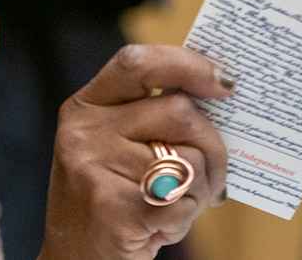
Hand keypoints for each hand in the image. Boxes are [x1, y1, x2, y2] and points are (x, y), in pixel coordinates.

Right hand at [38, 44, 232, 259]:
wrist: (76, 259)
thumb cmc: (112, 197)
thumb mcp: (115, 145)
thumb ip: (152, 117)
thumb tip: (220, 95)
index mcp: (86, 106)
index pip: (137, 63)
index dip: (186, 65)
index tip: (225, 82)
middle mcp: (84, 131)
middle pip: (179, 111)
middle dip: (213, 145)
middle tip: (213, 173)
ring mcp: (94, 168)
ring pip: (189, 159)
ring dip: (201, 189)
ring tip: (177, 204)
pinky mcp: (114, 208)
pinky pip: (182, 199)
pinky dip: (186, 217)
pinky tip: (163, 224)